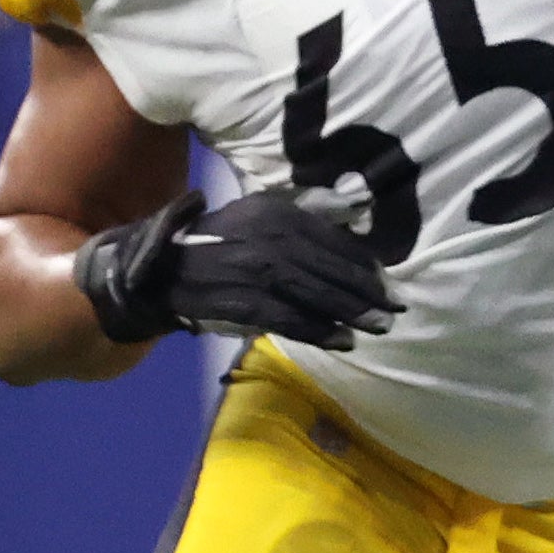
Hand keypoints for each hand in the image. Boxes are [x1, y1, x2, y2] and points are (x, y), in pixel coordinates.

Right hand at [71, 188, 398, 348]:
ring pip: (312, 293)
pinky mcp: (239, 301)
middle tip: (395, 309)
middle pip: (326, 266)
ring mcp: (251, 269)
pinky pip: (287, 318)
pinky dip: (318, 330)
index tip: (387, 280)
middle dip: (364, 290)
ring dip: (349, 312)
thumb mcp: (254, 220)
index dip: (361, 262)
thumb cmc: (216, 246)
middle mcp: (264, 235)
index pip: (329, 237)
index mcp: (271, 211)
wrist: (157, 270)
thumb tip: (352, 224)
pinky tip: (343, 341)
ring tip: (379, 327)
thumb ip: (298, 224)